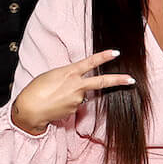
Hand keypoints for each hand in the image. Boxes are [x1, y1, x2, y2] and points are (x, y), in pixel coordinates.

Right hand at [10, 50, 133, 133]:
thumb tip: (78, 84)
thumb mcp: (52, 75)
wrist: (30, 109)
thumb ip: (68, 76)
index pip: (91, 62)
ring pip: (82, 94)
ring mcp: (77, 99)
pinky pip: (75, 104)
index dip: (104, 57)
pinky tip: (56, 103)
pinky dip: (68, 102)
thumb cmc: (36, 89)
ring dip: (73, 94)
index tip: (116, 53)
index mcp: (69, 72)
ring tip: (55, 95)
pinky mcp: (74, 110)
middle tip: (132, 79)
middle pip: (102, 82)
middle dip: (118, 80)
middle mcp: (76, 85)